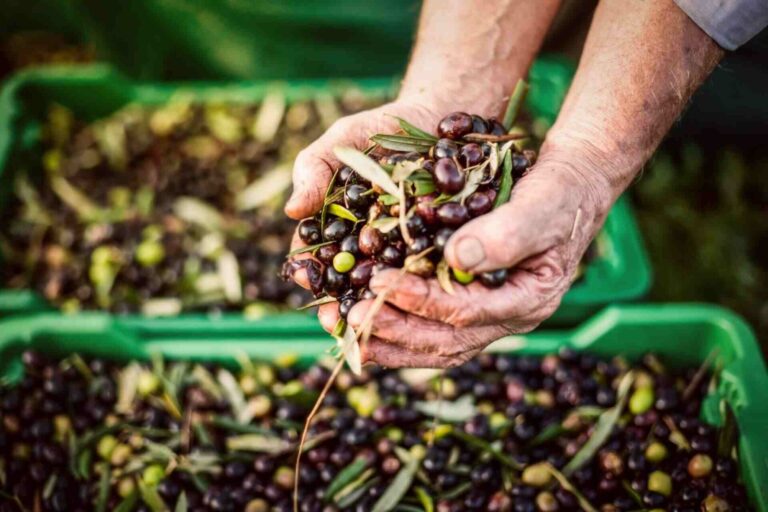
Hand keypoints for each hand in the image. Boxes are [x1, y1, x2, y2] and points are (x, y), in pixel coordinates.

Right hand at [283, 100, 441, 314]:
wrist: (438, 118)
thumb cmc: (382, 129)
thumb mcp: (344, 141)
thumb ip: (315, 169)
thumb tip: (292, 209)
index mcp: (339, 228)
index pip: (317, 255)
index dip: (308, 268)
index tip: (303, 276)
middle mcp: (370, 247)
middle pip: (351, 281)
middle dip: (342, 300)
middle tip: (336, 317)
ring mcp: (406, 251)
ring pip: (390, 282)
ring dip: (381, 302)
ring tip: (376, 314)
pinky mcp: (441, 248)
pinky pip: (431, 270)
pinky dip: (426, 283)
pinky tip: (422, 295)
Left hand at [345, 144, 615, 367]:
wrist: (570, 187)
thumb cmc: (561, 192)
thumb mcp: (542, 204)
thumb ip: (507, 232)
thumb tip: (456, 258)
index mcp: (528, 300)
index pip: (467, 313)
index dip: (420, 300)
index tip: (380, 281)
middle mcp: (508, 317)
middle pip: (446, 341)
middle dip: (395, 330)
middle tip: (350, 317)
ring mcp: (491, 315)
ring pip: (436, 344)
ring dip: (390, 340)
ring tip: (345, 329)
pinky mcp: (473, 303)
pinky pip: (433, 328)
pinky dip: (398, 327)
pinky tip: (365, 321)